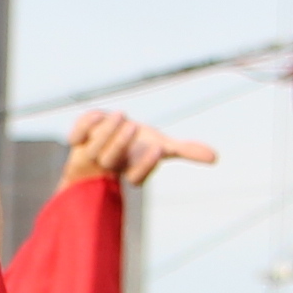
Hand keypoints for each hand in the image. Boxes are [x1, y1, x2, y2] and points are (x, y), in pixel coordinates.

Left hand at [62, 107, 217, 188]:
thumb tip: (216, 158)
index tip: (160, 147)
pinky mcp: (79, 141)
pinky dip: (85, 124)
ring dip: (107, 129)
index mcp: (130, 171)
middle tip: (132, 124)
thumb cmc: (138, 148)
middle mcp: (110, 165)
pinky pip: (76, 134)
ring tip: (121, 114)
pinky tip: (95, 117)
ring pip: (93, 147)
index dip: (146, 165)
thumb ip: (186, 151)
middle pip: (111, 160)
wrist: (107, 145)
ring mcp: (92, 153)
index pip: (136, 178)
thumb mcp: (162, 146)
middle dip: (121, 142)